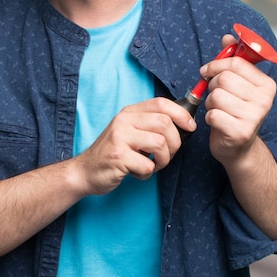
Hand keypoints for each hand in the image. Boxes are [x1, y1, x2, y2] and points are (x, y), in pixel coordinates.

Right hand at [74, 97, 194, 194]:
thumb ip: (150, 124)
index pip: (161, 103)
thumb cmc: (114, 153)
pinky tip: (138, 172)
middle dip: (175, 143)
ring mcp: (119, 137)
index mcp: (129, 112)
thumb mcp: (129, 131)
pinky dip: (147, 173)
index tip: (190, 127)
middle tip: (167, 156)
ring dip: (163, 160)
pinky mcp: (118, 156)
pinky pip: (147, 164)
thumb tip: (183, 123)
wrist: (85, 171)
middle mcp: (123, 120)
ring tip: (154, 165)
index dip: (181, 114)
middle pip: (165, 123)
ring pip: (160, 143)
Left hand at [200, 34, 276, 165]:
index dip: (216, 64)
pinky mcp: (241, 132)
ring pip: (216, 96)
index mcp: (267, 85)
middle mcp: (265, 100)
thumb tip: (228, 37)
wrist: (238, 147)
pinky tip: (218, 122)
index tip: (208, 70)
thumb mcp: (236, 84)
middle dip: (212, 86)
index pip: (236, 63)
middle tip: (216, 96)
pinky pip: (213, 114)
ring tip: (218, 109)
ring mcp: (255, 117)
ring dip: (210, 103)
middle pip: (224, 79)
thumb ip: (232, 60)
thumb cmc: (235, 111)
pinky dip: (209, 118)